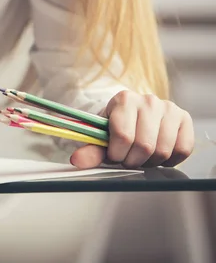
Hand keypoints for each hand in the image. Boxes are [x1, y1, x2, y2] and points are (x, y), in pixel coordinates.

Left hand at [70, 91, 193, 168]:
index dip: (117, 154)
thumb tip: (77, 161)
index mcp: (124, 100)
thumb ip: (90, 149)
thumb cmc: (116, 127)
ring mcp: (169, 108)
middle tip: (127, 159)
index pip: (123, 136)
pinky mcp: (184, 118)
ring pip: (163, 150)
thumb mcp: (100, 136)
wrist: (134, 115)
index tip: (113, 156)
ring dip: (150, 162)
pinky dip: (170, 160)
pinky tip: (158, 154)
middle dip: (133, 160)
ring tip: (141, 156)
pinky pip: (183, 149)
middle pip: (144, 146)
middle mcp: (148, 100)